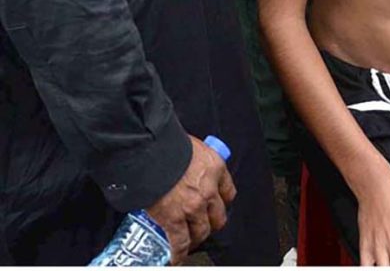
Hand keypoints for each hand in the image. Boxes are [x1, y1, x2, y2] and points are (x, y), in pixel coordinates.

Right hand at [145, 135, 235, 264]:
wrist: (151, 150)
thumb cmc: (169, 143)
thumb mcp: (192, 147)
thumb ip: (195, 161)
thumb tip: (187, 166)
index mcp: (215, 168)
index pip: (228, 192)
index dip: (222, 202)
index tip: (217, 205)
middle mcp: (208, 190)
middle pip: (218, 216)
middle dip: (212, 223)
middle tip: (204, 225)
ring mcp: (193, 207)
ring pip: (201, 232)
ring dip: (196, 238)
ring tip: (190, 241)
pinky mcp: (174, 219)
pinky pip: (180, 243)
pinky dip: (178, 253)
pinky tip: (176, 256)